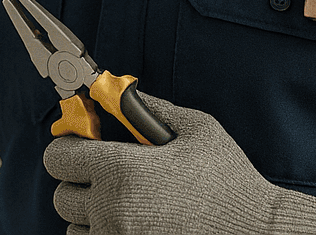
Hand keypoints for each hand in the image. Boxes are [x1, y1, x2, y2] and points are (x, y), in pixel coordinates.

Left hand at [43, 93, 315, 234]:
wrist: (257, 230)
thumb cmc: (229, 179)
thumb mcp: (196, 129)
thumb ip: (151, 109)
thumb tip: (121, 94)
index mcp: (123, 170)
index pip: (58, 158)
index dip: (67, 149)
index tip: (82, 147)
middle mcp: (113, 209)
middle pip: (60, 196)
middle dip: (77, 183)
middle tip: (104, 176)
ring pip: (74, 229)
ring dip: (88, 216)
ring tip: (121, 204)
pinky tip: (129, 224)